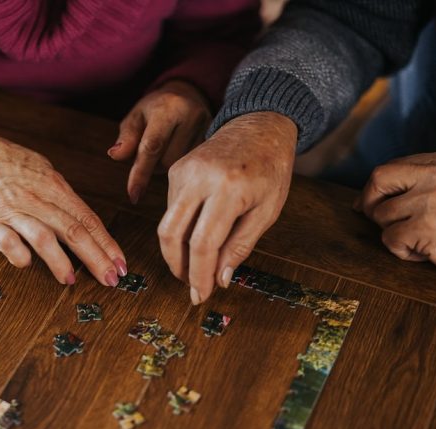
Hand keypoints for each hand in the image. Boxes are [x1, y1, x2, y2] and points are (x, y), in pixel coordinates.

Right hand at [0, 109, 126, 285]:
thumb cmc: (12, 167)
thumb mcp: (45, 174)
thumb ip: (65, 200)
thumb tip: (89, 225)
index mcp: (56, 189)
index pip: (88, 219)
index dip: (107, 244)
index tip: (120, 264)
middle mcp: (38, 200)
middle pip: (73, 231)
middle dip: (95, 257)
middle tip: (110, 279)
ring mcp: (14, 212)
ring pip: (42, 237)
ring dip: (59, 261)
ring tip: (71, 279)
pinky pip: (7, 241)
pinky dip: (18, 254)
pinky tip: (27, 263)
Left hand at [108, 80, 212, 203]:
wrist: (188, 95)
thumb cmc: (155, 108)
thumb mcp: (136, 117)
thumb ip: (127, 137)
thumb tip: (115, 156)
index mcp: (169, 108)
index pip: (152, 147)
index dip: (140, 173)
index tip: (133, 195)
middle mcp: (192, 116)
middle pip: (167, 161)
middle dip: (154, 164)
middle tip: (152, 151)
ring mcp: (208, 128)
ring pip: (180, 166)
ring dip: (167, 165)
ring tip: (167, 147)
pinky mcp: (216, 139)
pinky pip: (194, 165)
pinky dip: (181, 164)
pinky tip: (179, 150)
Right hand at [157, 112, 296, 304]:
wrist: (258, 127)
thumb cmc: (270, 169)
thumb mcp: (267, 211)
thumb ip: (241, 246)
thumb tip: (220, 279)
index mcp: (228, 188)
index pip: (203, 243)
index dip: (199, 275)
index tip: (201, 295)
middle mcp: (199, 178)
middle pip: (171, 234)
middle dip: (177, 267)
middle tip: (190, 285)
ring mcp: (183, 171)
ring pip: (166, 224)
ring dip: (176, 251)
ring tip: (194, 267)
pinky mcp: (175, 170)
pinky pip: (170, 209)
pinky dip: (179, 230)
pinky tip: (195, 237)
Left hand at [355, 148, 435, 283]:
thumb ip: (432, 183)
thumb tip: (377, 193)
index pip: (395, 166)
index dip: (377, 188)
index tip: (370, 203)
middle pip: (379, 179)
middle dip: (370, 202)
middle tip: (378, 220)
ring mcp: (433, 199)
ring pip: (381, 214)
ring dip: (396, 233)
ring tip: (426, 240)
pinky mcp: (427, 226)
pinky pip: (390, 239)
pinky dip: (404, 252)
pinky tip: (430, 253)